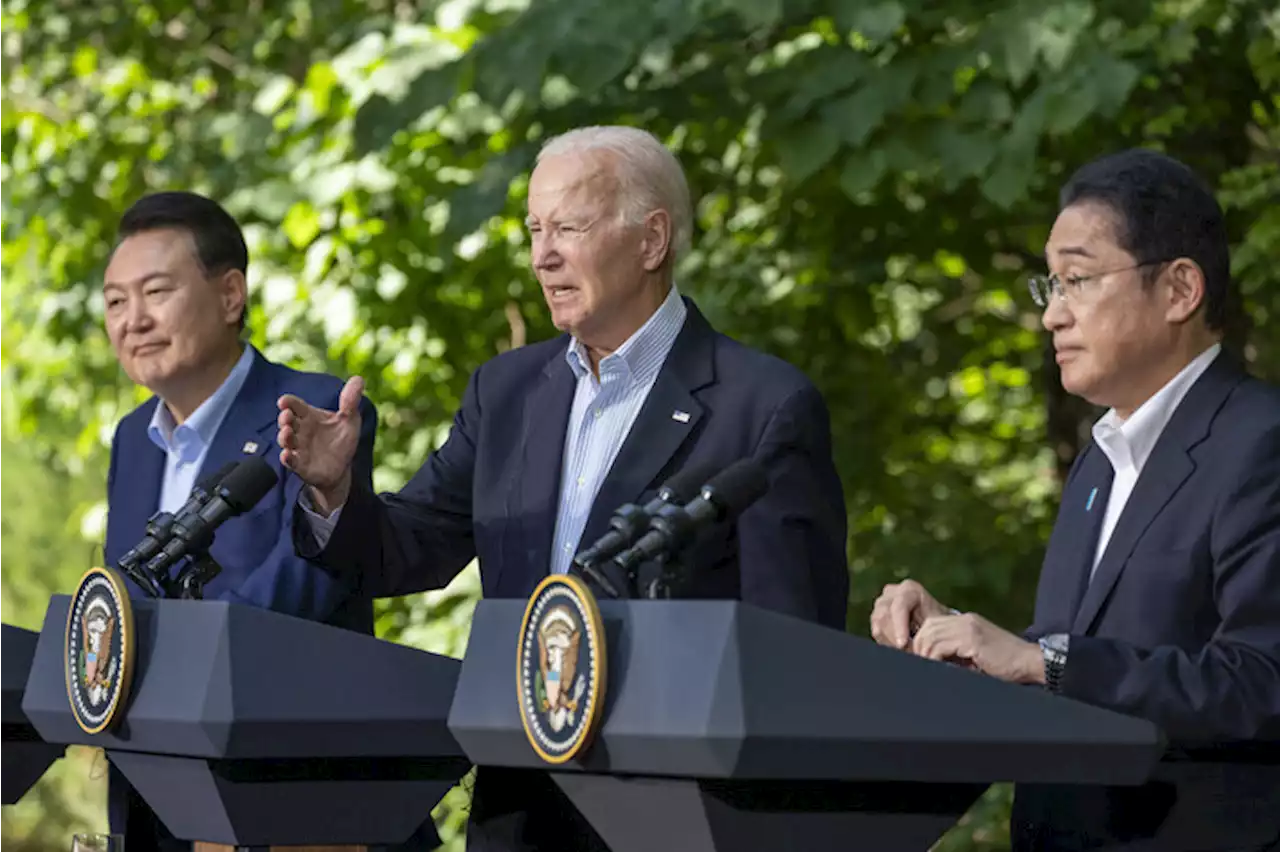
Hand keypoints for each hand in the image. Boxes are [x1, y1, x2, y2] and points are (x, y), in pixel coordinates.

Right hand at [277, 376, 363, 512]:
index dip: (288, 402)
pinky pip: (290, 462)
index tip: (284, 401)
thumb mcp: (350, 420)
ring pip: (286, 440)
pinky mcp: (300, 466)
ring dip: (284, 437)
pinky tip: (287, 455)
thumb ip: (350, 401)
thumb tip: (358, 379)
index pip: (295, 406)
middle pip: (287, 421)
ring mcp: (298, 448)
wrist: (342, 468)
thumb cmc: (341, 441)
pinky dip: (287, 458)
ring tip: (287, 433)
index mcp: (309, 416)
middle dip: (285, 418)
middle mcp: (300, 431)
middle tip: (287, 416)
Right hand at [870, 579, 947, 649]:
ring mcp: (881, 603)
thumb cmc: (938, 621)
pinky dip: (887, 643)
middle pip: (885, 615)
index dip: (899, 626)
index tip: (902, 644)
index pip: (899, 607)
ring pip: (878, 625)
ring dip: (890, 641)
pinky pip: (876, 632)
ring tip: (905, 653)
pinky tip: (899, 650)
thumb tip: (921, 647)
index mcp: (909, 589)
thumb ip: (928, 631)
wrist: (933, 621)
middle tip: (907, 654)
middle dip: (894, 637)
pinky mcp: (876, 615)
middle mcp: (891, 592)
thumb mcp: (936, 623)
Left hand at [911, 612, 1044, 684]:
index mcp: (965, 621)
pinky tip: (941, 670)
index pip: (932, 624)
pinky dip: (935, 658)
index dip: (921, 642)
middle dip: (919, 647)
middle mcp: (965, 620)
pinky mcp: (972, 639)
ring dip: (925, 654)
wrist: (1030, 663)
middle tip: (920, 666)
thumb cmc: (1005, 665)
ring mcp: (969, 627)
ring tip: (930, 669)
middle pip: (928, 627)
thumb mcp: (975, 654)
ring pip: (930, 635)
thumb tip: (929, 661)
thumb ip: (955, 651)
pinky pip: (940, 645)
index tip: (920, 659)